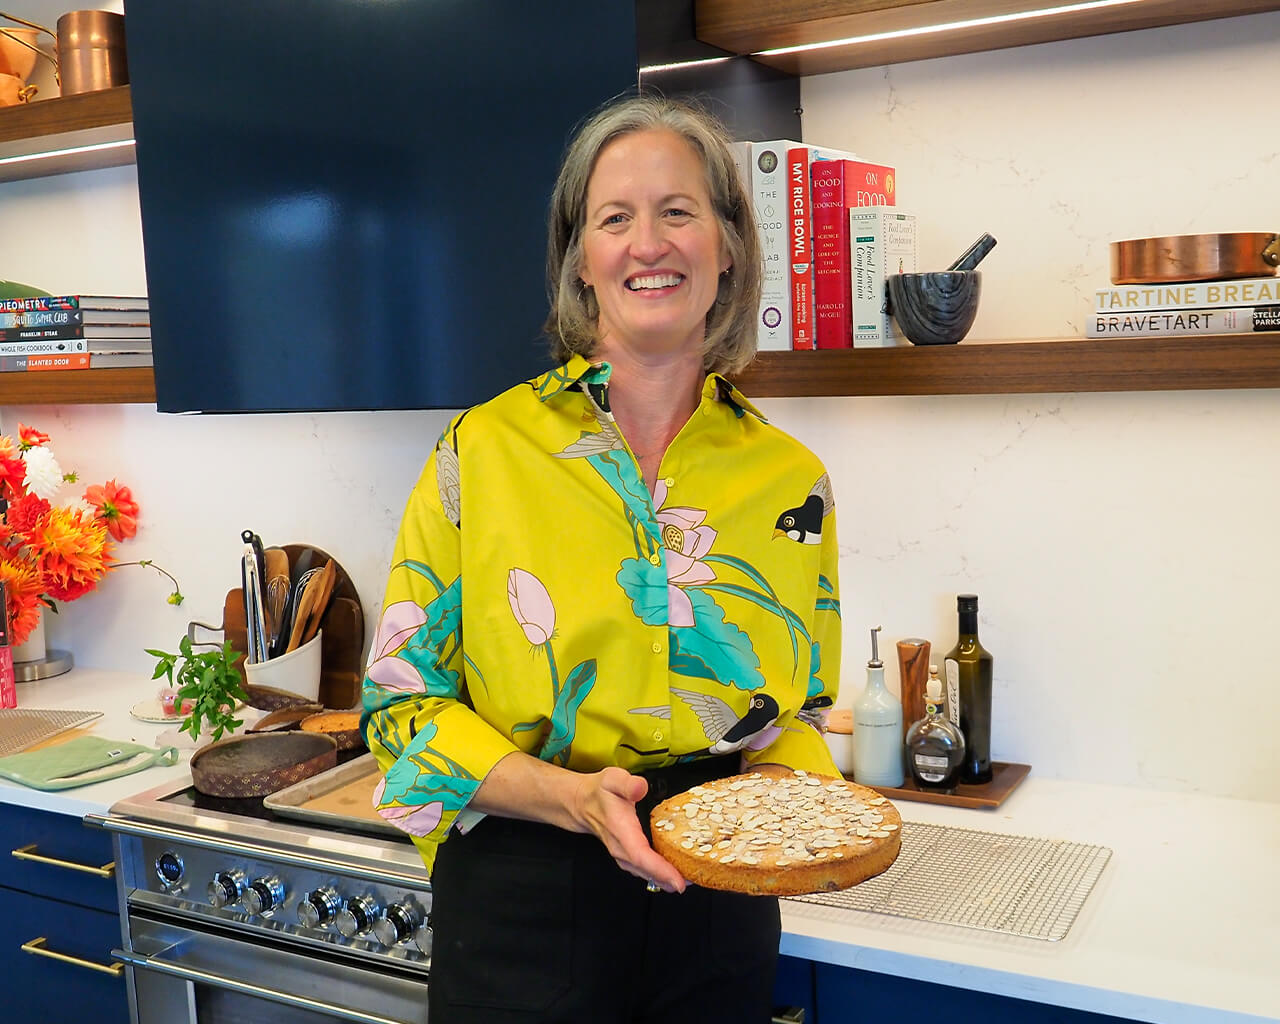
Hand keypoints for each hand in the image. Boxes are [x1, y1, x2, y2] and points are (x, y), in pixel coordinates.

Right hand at [574, 766, 686, 893]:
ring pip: (645, 873)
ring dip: (667, 879)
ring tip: (691, 878)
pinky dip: (660, 875)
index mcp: (620, 829)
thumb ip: (628, 783)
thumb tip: (641, 787)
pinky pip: (644, 870)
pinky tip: (675, 874)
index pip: (640, 855)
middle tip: (697, 879)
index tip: (678, 881)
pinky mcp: (627, 857)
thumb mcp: (613, 779)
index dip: (660, 870)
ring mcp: (623, 855)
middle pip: (646, 870)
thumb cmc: (601, 792)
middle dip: (670, 879)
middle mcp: (621, 848)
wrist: (583, 803)